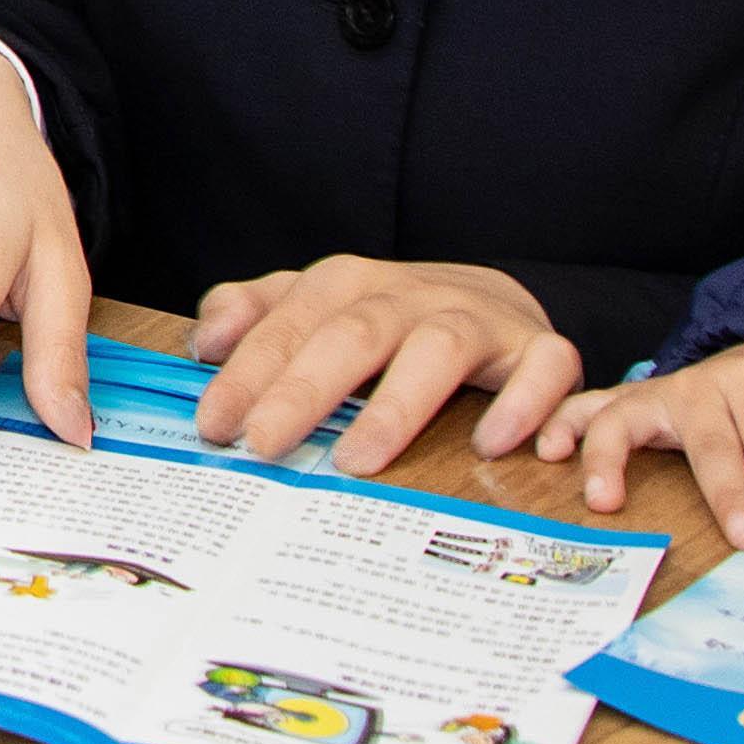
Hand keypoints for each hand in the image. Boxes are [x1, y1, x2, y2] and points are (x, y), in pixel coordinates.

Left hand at [184, 253, 578, 475]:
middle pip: (354, 333)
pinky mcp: (538, 350)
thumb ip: (256, 313)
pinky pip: (541, 368)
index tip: (215, 424)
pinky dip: (520, 404)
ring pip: (438, 347)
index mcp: (349, 283)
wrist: (498, 302)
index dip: (249, 370)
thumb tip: (203, 341)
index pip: (290, 320)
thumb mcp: (318, 306)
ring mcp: (479, 318)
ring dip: (396, 404)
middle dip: (304, 388)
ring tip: (355, 460)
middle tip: (263, 445)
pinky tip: (488, 447)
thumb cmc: (391, 319)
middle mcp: (412, 293)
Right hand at [540, 339, 743, 546]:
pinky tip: (546, 456)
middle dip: (728, 491)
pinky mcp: (624, 403)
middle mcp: (700, 384)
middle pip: (710, 440)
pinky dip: (561, 428)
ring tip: (605, 502)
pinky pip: (583, 410)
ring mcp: (654, 393)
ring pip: (625, 418)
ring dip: (611, 459)